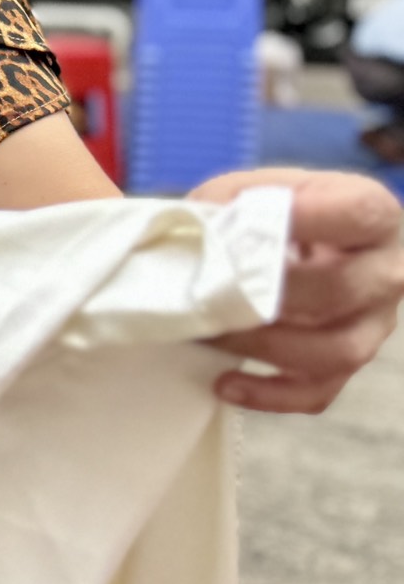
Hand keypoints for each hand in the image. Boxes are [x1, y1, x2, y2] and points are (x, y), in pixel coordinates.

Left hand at [190, 168, 403, 413]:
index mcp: (372, 214)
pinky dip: (271, 395)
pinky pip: (320, 391)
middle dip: (263, 297)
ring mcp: (376, 323)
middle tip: (205, 294)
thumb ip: (232, 201)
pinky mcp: (351, 361)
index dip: (304, 221)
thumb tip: (199, 231)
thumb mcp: (259, 188)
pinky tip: (226, 383)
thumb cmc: (280, 212)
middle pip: (338, 291)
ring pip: (336, 351)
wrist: (309, 243)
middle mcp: (387, 271)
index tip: (246, 226)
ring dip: (263, 348)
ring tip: (209, 336)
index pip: (357, 215)